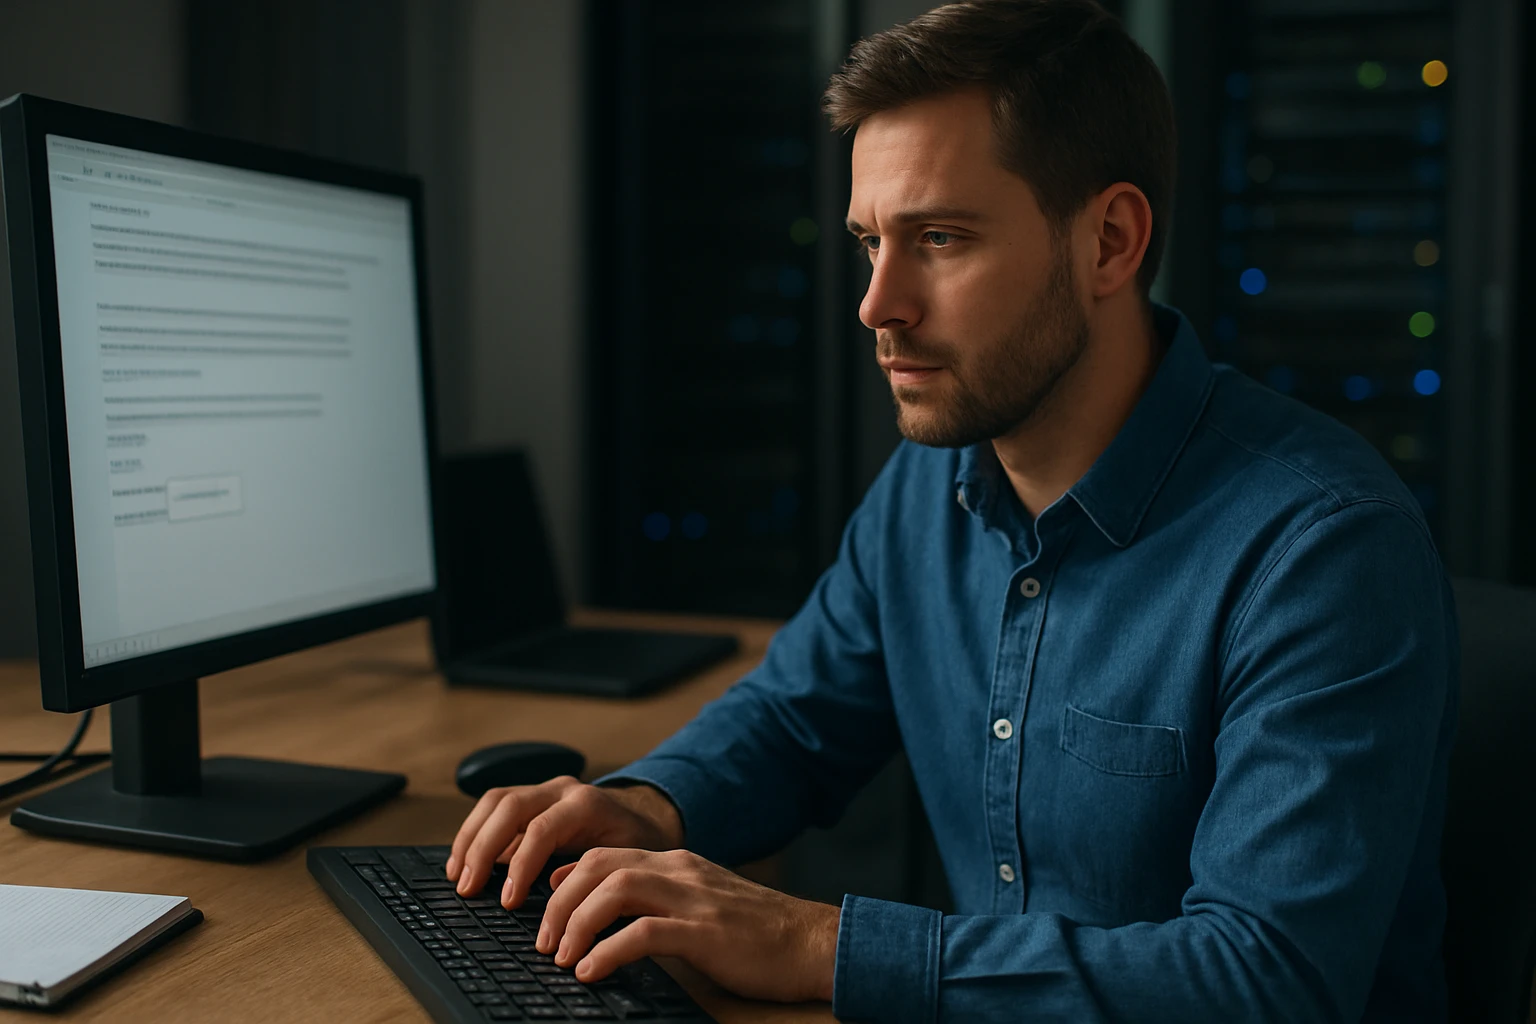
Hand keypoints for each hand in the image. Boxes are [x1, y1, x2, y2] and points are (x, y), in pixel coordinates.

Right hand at [446, 776, 682, 906]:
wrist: (648, 818)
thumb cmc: (638, 845)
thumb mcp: (626, 861)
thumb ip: (594, 871)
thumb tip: (553, 890)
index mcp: (587, 804)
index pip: (541, 829)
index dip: (520, 866)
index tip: (507, 901)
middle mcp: (563, 789)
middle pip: (509, 807)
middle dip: (482, 849)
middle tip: (468, 889)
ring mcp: (545, 789)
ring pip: (495, 801)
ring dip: (470, 838)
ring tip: (457, 875)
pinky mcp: (533, 796)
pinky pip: (494, 805)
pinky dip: (475, 831)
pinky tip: (463, 860)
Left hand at [537, 847, 839, 1003]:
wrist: (813, 942)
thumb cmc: (757, 932)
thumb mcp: (701, 903)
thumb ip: (658, 900)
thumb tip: (607, 914)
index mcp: (677, 863)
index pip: (606, 853)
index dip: (565, 877)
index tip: (542, 906)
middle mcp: (680, 871)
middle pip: (600, 865)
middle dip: (560, 901)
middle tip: (543, 941)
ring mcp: (693, 899)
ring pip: (615, 889)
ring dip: (577, 921)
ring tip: (560, 957)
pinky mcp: (705, 932)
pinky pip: (644, 933)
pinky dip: (609, 950)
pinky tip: (592, 971)